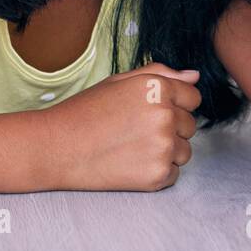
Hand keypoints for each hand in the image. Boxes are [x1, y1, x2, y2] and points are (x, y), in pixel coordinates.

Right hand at [33, 63, 201, 191]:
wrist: (56, 148)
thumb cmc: (85, 112)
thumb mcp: (119, 82)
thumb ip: (160, 74)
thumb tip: (194, 77)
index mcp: (158, 89)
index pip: (193, 97)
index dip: (173, 104)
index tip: (149, 111)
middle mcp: (166, 117)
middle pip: (190, 125)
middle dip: (170, 127)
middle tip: (134, 130)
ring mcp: (163, 148)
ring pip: (185, 151)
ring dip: (166, 151)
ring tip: (132, 147)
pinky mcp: (158, 176)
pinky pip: (174, 173)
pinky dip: (157, 171)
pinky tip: (130, 163)